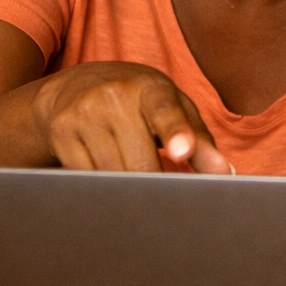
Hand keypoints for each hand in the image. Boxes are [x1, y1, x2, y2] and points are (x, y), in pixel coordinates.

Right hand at [30, 61, 230, 172]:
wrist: (77, 85)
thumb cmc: (139, 101)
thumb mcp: (173, 107)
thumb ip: (199, 138)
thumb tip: (224, 173)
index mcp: (150, 87)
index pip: (165, 111)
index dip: (176, 133)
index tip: (183, 152)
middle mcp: (113, 96)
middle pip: (140, 162)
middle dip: (156, 185)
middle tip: (168, 200)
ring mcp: (83, 113)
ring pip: (113, 176)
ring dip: (129, 192)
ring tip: (137, 188)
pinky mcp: (61, 134)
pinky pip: (87, 179)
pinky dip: (102, 188)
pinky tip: (107, 180)